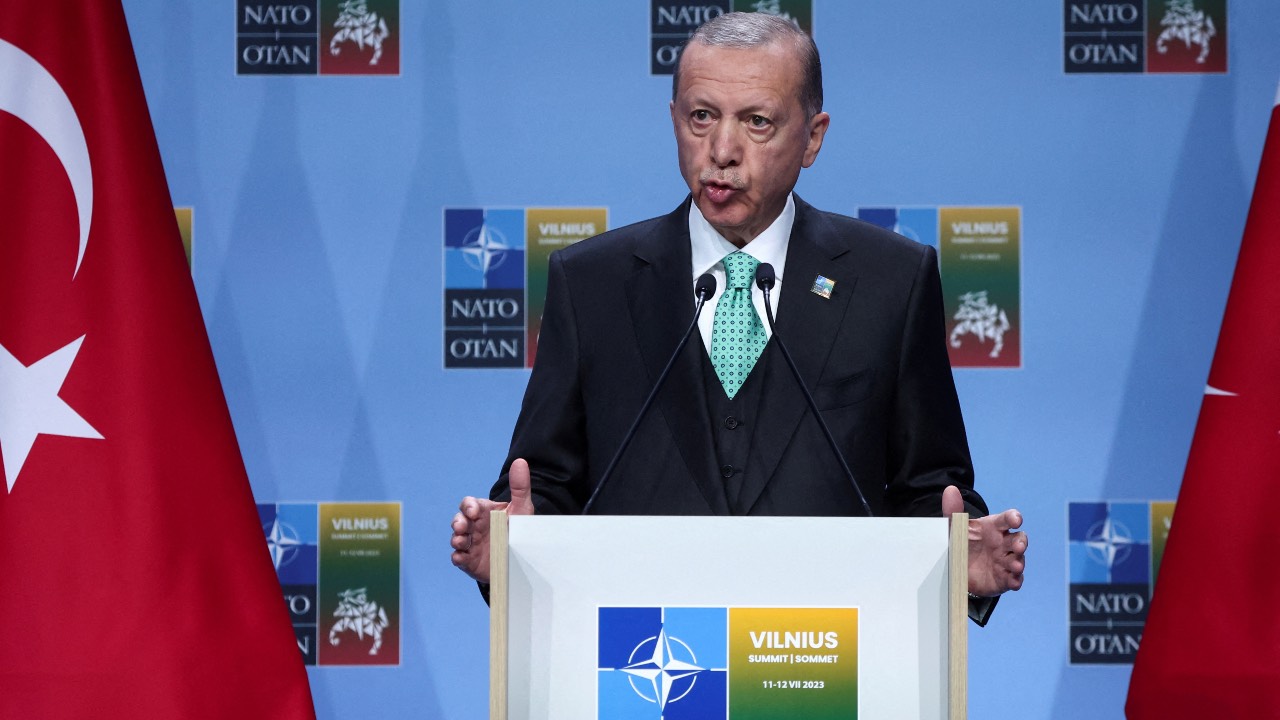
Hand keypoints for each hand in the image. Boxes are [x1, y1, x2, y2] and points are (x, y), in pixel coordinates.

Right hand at [450, 458, 535, 582]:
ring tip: (461, 542)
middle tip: (462, 527)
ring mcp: (471, 544)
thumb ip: (520, 487)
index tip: (474, 511)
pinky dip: (458, 557)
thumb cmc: (518, 529)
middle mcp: (474, 526)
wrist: (522, 557)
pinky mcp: (470, 560)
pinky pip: (459, 558)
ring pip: (456, 539)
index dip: (468, 506)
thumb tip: (520, 461)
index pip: (469, 504)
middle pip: (459, 520)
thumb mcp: (522, 508)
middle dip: (458, 523)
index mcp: (483, 512)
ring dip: (456, 539)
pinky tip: (461, 557)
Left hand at [942, 485, 1026, 596]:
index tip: (1016, 520)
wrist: (957, 570)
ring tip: (1016, 566)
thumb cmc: (961, 543)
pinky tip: (1013, 581)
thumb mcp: (954, 529)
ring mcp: (1006, 561)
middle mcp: (1003, 543)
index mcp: (993, 527)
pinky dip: (1016, 580)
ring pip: (1018, 559)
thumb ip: (953, 511)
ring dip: (1019, 562)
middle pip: (1019, 539)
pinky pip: (1014, 579)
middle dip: (1022, 542)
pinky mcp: (1005, 578)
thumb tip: (951, 490)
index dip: (1014, 518)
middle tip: (1019, 546)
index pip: (1007, 519)